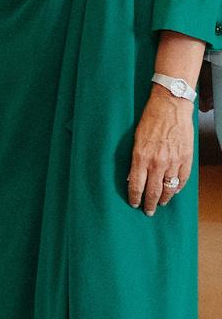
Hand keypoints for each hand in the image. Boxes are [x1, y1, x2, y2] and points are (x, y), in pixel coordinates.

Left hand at [126, 88, 193, 214]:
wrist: (170, 107)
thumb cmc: (150, 119)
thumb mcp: (136, 139)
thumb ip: (135, 159)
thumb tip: (133, 177)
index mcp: (141, 157)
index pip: (136, 185)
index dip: (135, 198)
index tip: (133, 204)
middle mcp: (157, 162)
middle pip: (153, 191)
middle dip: (149, 204)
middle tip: (147, 211)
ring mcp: (173, 162)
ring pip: (168, 189)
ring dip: (164, 199)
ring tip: (160, 203)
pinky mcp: (186, 159)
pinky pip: (182, 180)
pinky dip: (177, 188)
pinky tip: (173, 191)